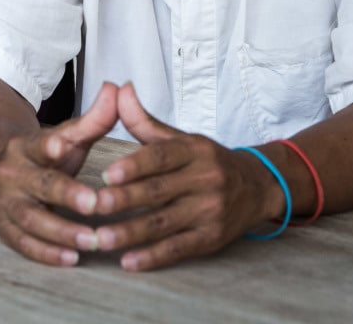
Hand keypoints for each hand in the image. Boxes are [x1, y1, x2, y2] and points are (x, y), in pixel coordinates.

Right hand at [0, 82, 118, 266]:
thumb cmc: (45, 156)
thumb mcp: (67, 136)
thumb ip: (94, 119)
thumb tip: (118, 88)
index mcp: (28, 146)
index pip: (39, 144)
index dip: (49, 145)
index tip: (61, 146)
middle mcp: (13, 173)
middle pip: (39, 186)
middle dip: (66, 196)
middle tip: (94, 204)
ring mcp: (6, 202)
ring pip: (31, 220)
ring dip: (61, 233)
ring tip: (92, 241)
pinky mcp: (5, 227)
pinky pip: (22, 243)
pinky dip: (45, 253)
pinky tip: (71, 258)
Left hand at [91, 84, 283, 270]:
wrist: (259, 186)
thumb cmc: (207, 160)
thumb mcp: (180, 137)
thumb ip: (143, 120)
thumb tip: (118, 89)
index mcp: (194, 150)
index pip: (161, 156)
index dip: (134, 166)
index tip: (106, 174)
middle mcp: (205, 179)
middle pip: (159, 191)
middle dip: (125, 200)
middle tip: (93, 206)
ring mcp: (210, 211)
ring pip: (165, 223)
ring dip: (131, 233)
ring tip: (101, 238)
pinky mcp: (213, 238)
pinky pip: (180, 248)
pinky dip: (153, 257)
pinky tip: (128, 262)